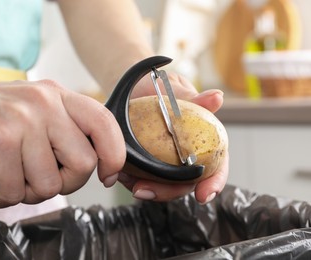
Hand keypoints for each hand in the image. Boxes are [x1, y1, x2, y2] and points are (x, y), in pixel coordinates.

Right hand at [0, 77, 125, 206]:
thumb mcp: (31, 111)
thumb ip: (62, 130)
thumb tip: (96, 163)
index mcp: (57, 95)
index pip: (105, 122)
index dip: (114, 154)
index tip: (106, 175)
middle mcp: (44, 103)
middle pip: (83, 164)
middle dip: (64, 183)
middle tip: (37, 177)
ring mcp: (22, 120)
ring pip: (50, 184)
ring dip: (27, 191)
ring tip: (8, 174)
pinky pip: (16, 191)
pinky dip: (2, 194)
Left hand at [118, 73, 228, 203]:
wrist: (133, 88)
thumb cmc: (160, 87)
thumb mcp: (175, 90)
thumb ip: (194, 99)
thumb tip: (217, 98)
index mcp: (203, 141)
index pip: (216, 167)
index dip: (214, 183)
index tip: (204, 195)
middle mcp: (186, 156)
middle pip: (185, 184)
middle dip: (166, 192)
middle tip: (143, 190)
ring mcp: (166, 163)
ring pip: (162, 186)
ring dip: (145, 187)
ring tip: (126, 177)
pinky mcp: (146, 165)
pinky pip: (142, 179)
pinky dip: (131, 179)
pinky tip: (121, 171)